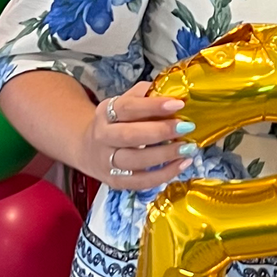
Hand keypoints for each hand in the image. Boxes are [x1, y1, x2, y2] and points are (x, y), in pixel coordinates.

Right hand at [77, 82, 192, 192]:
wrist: (88, 149)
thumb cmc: (117, 123)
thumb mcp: (125, 103)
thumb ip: (147, 96)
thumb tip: (176, 94)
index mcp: (106, 113)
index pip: (128, 108)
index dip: (153, 106)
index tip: (178, 104)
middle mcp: (103, 137)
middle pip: (129, 135)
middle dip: (160, 131)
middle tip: (186, 127)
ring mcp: (107, 161)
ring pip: (135, 160)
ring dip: (164, 155)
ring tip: (188, 148)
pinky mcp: (115, 181)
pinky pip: (140, 182)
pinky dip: (163, 175)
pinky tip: (182, 164)